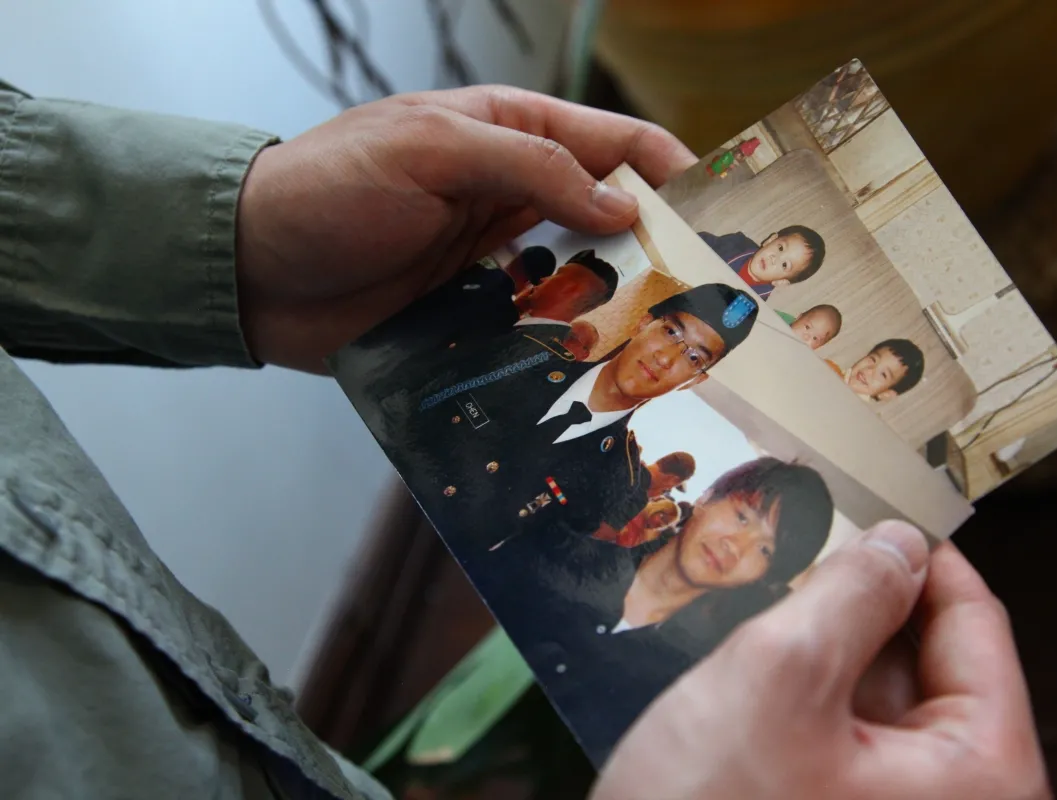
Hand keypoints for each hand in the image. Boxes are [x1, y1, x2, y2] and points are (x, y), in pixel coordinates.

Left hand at [234, 86, 694, 371]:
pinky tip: (606, 376)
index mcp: (514, 131)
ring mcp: (499, 262)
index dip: (679, 173)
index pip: (619, 143)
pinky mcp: (476, 317)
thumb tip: (625, 204)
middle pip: (614, 220)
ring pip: (586, 282)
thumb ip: (533, 168)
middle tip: (719, 299)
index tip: (731, 217)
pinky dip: (573, 349)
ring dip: (625, 310)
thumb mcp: (431, 150)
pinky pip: (541, 332)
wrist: (247, 269)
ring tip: (679, 348)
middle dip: (666, 252)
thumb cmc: (330, 187)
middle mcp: (517, 196)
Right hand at [592, 522, 1050, 799]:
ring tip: (766, 608)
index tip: (871, 503)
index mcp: (982, 775)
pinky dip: (809, 693)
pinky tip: (754, 669)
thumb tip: (900, 542)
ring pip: (883, 696)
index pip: (976, 624)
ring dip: (827, 646)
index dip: (920, 554)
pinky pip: (850, 736)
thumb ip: (851, 594)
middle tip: (801, 551)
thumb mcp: (778, 679)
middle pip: (931, 660)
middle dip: (864, 602)